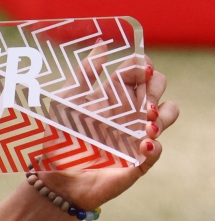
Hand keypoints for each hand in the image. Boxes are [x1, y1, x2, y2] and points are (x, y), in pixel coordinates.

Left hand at [36, 44, 178, 210]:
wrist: (53, 176)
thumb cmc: (58, 137)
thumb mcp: (66, 102)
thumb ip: (84, 74)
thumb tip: (102, 44)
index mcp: (111, 96)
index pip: (137, 72)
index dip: (142, 67)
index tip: (140, 69)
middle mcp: (127, 113)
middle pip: (157, 88)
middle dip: (154, 87)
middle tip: (140, 96)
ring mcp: (135, 135)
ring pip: (168, 114)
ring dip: (162, 113)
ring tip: (145, 119)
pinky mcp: (138, 161)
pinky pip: (156, 149)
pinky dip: (153, 144)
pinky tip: (143, 143)